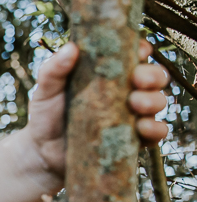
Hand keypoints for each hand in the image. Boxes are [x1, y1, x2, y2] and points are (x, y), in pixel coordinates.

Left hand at [27, 40, 169, 179]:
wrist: (43, 153)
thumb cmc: (45, 115)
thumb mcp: (45, 90)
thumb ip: (53, 70)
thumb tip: (71, 47)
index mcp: (108, 72)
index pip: (134, 54)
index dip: (141, 49)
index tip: (137, 51)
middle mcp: (125, 90)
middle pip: (154, 75)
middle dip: (152, 75)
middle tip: (137, 81)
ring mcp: (132, 115)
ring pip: (158, 101)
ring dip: (153, 100)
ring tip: (135, 104)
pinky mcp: (134, 139)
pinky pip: (156, 133)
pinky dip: (155, 129)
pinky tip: (141, 127)